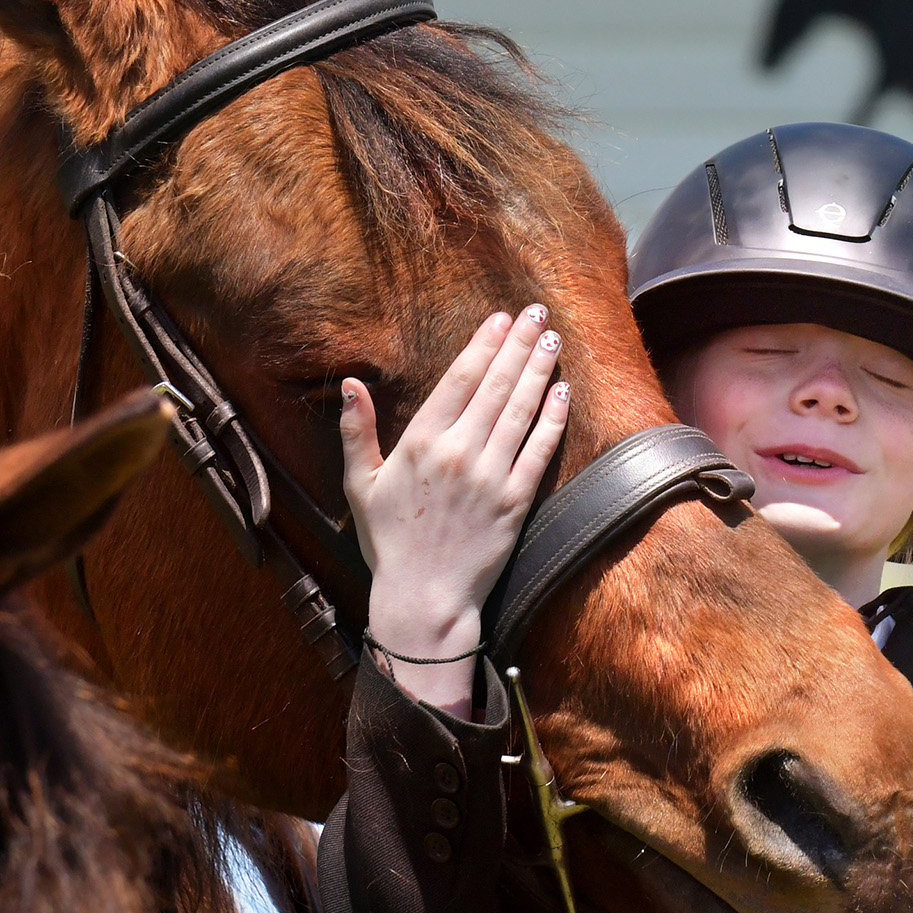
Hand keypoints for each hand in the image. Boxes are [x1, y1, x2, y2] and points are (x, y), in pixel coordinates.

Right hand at [340, 305, 569, 714]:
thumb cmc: (388, 542)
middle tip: (537, 313)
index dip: (484, 344)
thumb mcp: (360, 484)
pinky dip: (553, 417)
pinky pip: (540, 450)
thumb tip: (349, 383)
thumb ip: (356, 431)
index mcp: (421, 443)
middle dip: (519, 344)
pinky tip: (562, 391)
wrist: (423, 599)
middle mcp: (459, 452)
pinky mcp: (516, 502)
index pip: (460, 379)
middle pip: (497, 385)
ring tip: (551, 339)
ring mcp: (491, 477)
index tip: (500, 319)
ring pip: (522, 410)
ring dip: (540, 370)